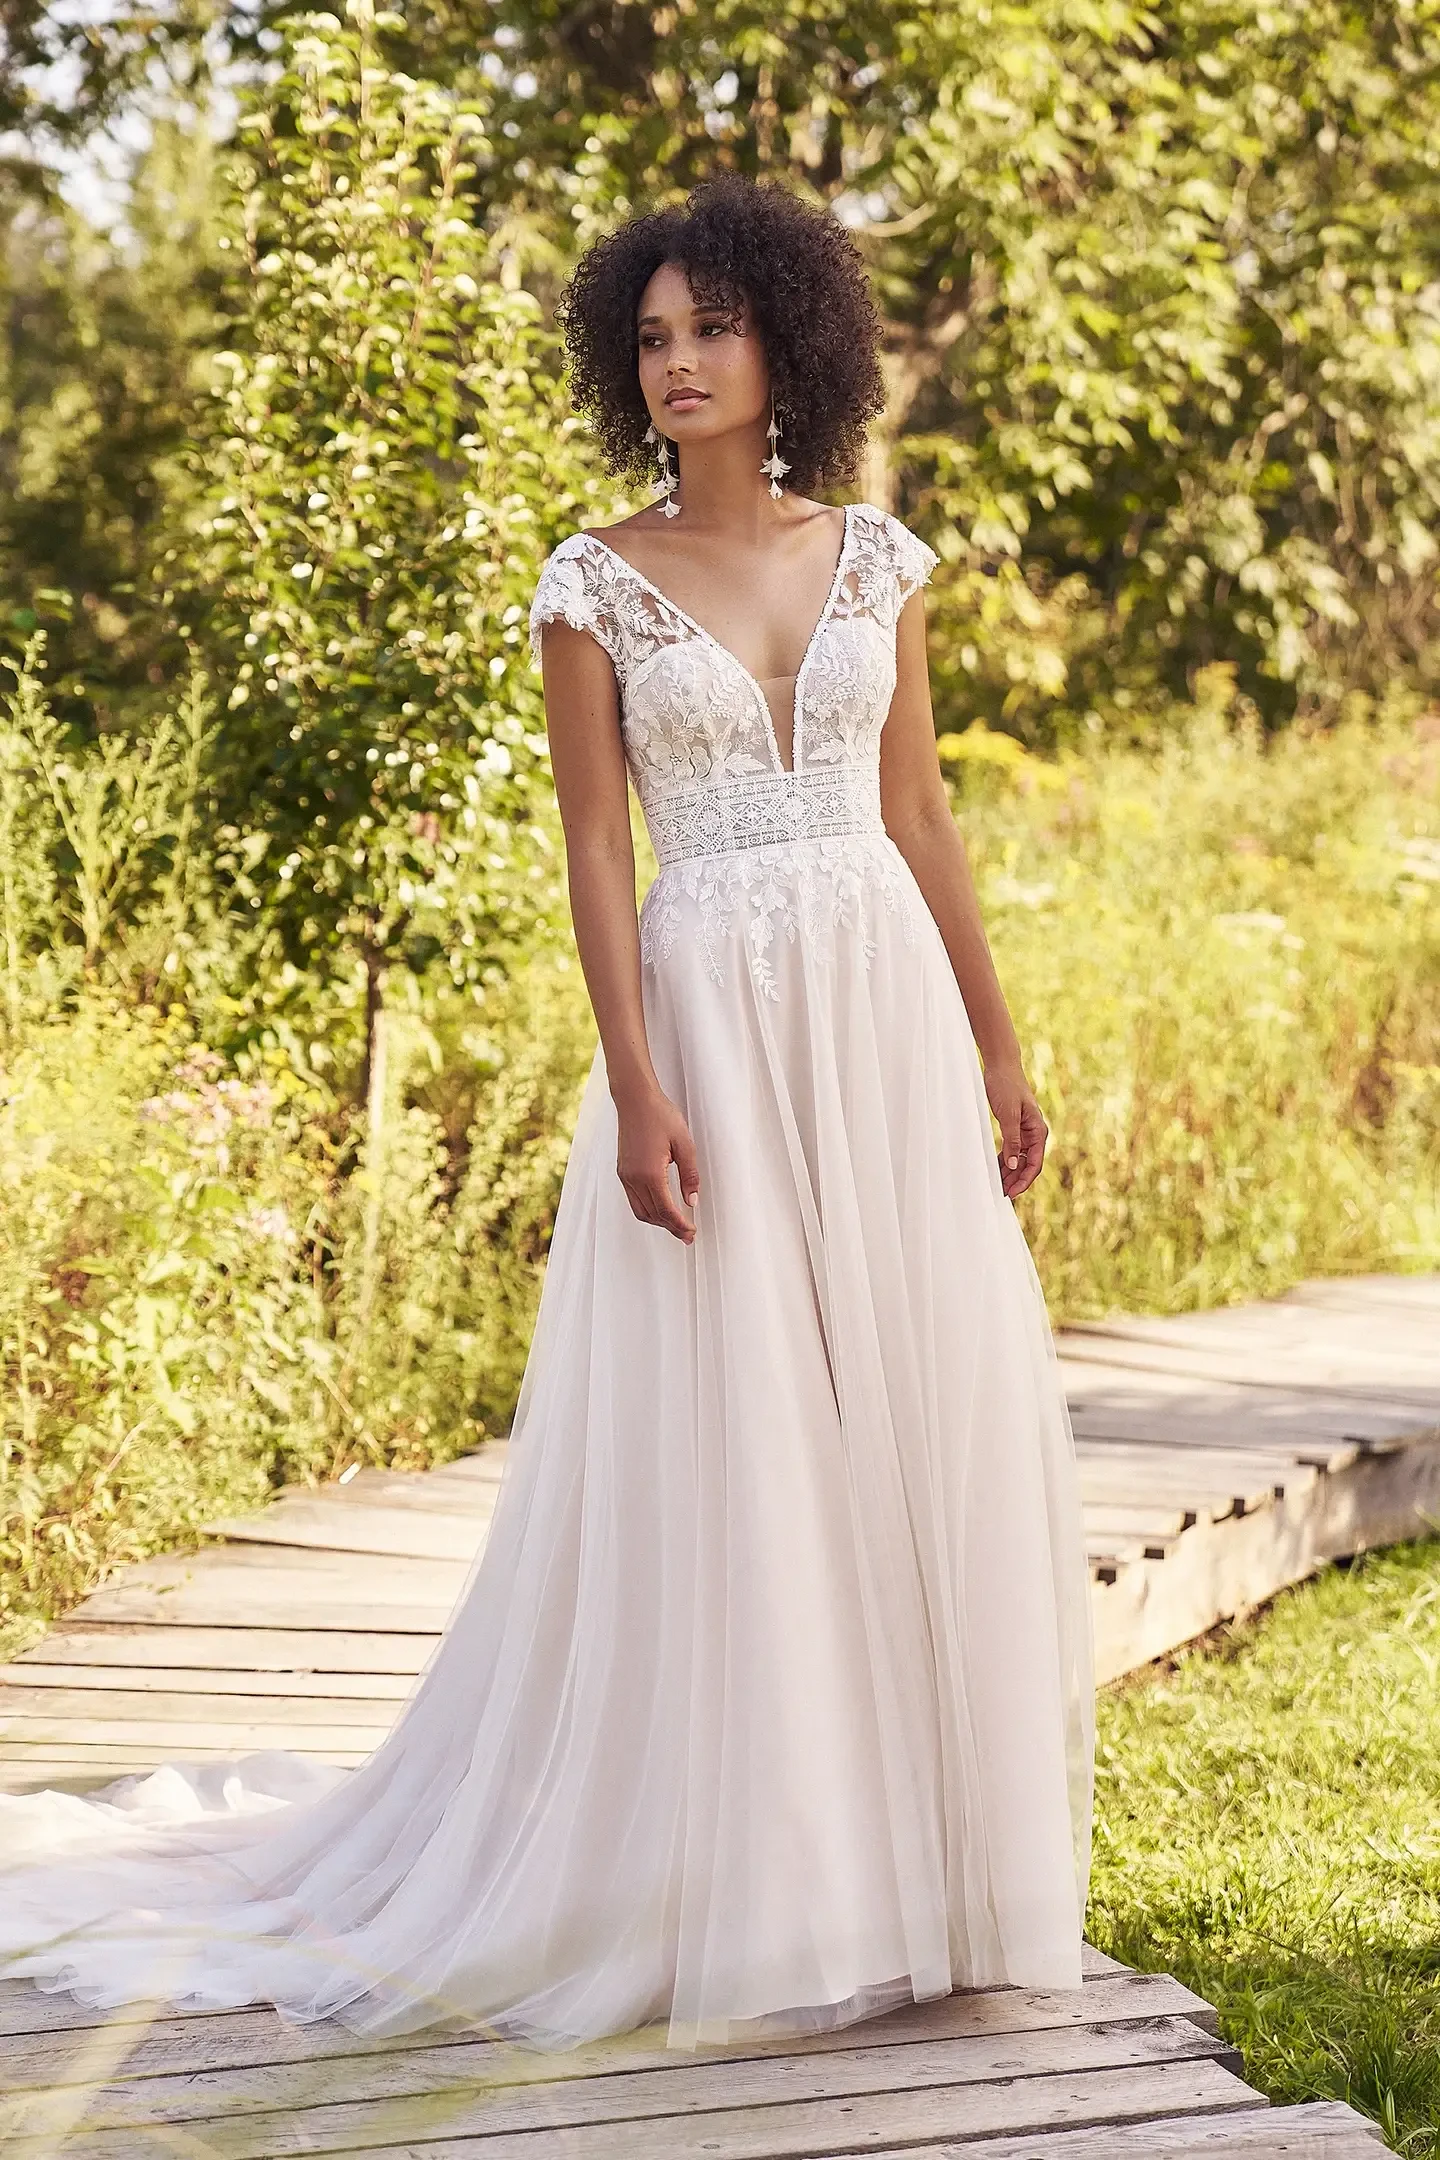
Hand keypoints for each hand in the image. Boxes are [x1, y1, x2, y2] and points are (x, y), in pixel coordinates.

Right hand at [615, 1087, 700, 1242]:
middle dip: (671, 1228)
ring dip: (659, 1222)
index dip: (681, 1225)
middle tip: (688, 1235)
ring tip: (676, 1225)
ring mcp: (625, 1176)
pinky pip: (634, 1200)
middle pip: (653, 1215)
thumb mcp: (685, 1145)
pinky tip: (660, 1209)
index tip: (692, 1232)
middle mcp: (634, 1178)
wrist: (635, 1100)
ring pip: (641, 1211)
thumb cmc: (660, 1116)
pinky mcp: (622, 1171)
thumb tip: (692, 1201)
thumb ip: (690, 1176)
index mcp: (650, 1174)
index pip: (666, 1211)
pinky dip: (648, 1210)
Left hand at [985, 1064, 1048, 1198]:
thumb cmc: (1006, 1086)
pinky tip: (996, 1169)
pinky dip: (1005, 1160)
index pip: (1034, 1163)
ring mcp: (1024, 1131)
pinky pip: (1012, 1150)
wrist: (1001, 1066)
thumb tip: (1014, 1164)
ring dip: (1010, 1172)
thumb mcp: (1008, 1114)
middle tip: (1001, 1194)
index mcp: (1037, 1130)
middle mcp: (1034, 1133)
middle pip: (1028, 1164)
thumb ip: (1012, 1140)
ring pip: (1019, 1159)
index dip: (1023, 1180)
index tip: (1011, 1192)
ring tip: (997, 1185)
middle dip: (1016, 1180)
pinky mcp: (1014, 1127)